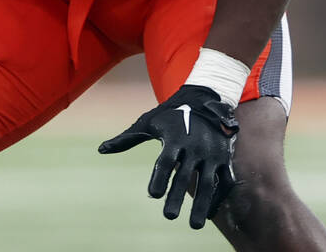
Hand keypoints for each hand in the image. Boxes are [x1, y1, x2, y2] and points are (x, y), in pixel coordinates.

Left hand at [98, 84, 238, 228]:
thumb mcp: (147, 123)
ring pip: (208, 183)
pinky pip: (224, 181)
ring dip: (201, 205)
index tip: (152, 195)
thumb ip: (127, 139)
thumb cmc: (170, 114)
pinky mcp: (224, 158)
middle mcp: (194, 147)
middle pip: (185, 176)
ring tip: (193, 225)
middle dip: (177, 197)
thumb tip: (100, 150)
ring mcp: (211, 154)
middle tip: (168, 216)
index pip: (165, 162)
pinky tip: (208, 214)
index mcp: (174, 138)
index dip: (159, 178)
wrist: (204, 100)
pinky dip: (219, 198)